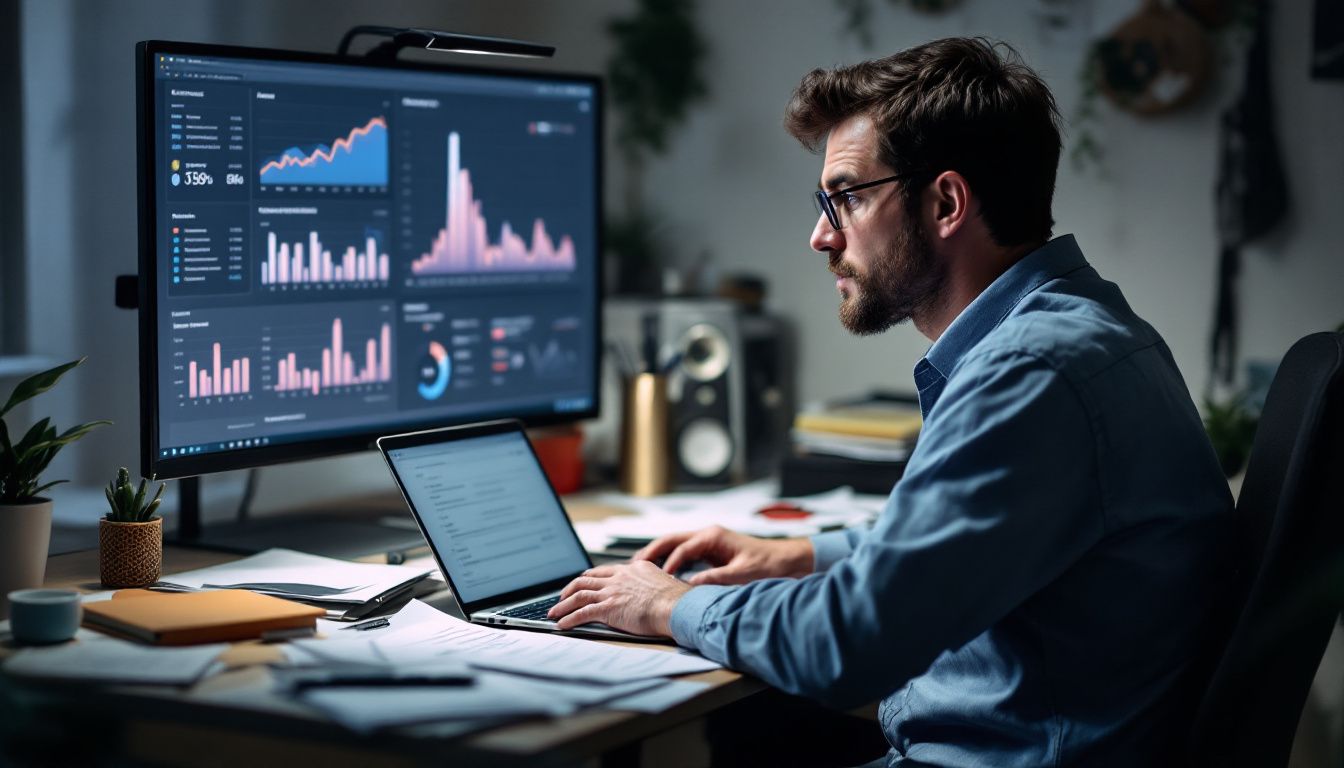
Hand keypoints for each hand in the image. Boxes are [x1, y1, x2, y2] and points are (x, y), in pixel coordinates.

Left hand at [548, 561, 689, 635]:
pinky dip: (569, 619)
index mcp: (633, 569)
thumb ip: (654, 586)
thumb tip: (659, 593)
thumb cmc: (676, 600)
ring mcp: (612, 591)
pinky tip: (562, 625)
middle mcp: (619, 577)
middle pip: (587, 579)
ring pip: (579, 594)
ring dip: (563, 605)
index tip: (582, 582)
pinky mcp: (608, 608)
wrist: (676, 606)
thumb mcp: (665, 584)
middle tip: (561, 597)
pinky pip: (582, 613)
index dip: (590, 577)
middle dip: (570, 589)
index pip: (604, 570)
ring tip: (554, 613)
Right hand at [633, 525, 813, 585]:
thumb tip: (690, 586)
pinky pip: (684, 552)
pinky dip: (670, 560)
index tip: (658, 579)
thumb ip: (715, 579)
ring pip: (675, 544)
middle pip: (671, 540)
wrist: (786, 560)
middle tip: (632, 566)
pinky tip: (661, 571)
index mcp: (713, 536)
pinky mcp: (711, 550)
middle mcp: (708, 535)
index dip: (668, 564)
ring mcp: (708, 541)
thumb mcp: (741, 574)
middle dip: (652, 552)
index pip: (682, 548)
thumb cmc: (767, 564)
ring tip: (639, 568)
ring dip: (658, 555)